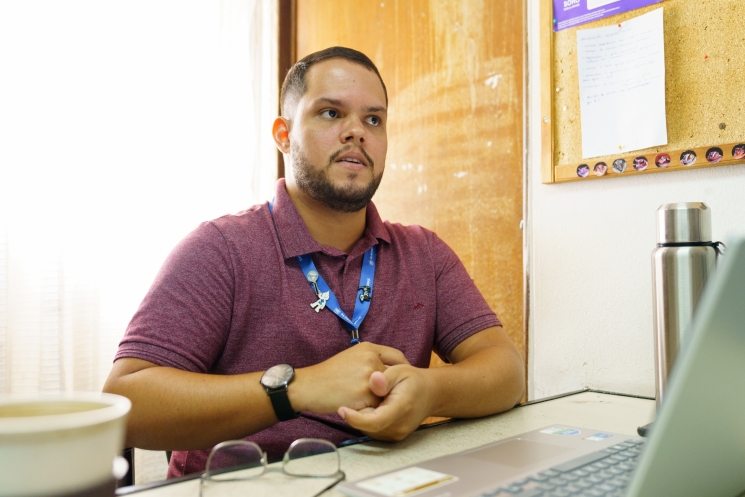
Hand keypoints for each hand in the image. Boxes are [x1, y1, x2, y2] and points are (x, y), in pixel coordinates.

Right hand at [291, 343, 409, 413]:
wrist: (308, 386)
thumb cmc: (328, 375)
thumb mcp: (351, 357)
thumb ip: (371, 361)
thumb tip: (389, 371)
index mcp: (369, 348)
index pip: (397, 357)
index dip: (402, 368)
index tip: (403, 378)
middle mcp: (372, 359)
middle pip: (394, 377)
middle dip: (389, 387)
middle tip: (380, 394)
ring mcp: (369, 377)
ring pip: (387, 393)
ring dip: (379, 399)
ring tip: (363, 400)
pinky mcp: (365, 394)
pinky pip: (378, 406)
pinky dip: (371, 409)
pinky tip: (357, 406)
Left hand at [337, 365, 433, 441]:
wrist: (430, 394)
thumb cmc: (413, 380)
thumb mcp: (401, 371)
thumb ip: (386, 378)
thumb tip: (373, 381)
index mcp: (402, 408)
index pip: (375, 421)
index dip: (355, 418)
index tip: (341, 409)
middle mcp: (400, 426)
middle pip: (368, 426)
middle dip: (357, 412)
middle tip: (356, 396)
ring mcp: (397, 434)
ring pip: (368, 429)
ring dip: (362, 416)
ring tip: (368, 399)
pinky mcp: (394, 437)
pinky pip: (373, 430)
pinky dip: (368, 420)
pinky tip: (372, 407)